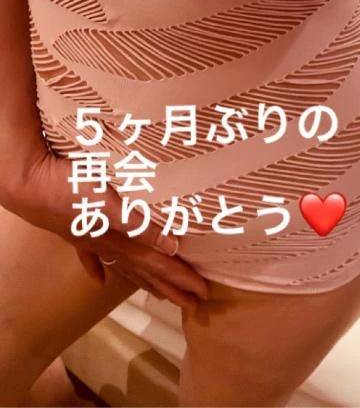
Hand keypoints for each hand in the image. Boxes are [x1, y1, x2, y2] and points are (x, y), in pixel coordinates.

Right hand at [1, 149, 210, 308]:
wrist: (28, 184)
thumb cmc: (71, 187)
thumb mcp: (108, 202)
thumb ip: (138, 224)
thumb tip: (171, 245)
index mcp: (117, 238)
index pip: (156, 263)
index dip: (180, 277)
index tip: (202, 292)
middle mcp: (105, 244)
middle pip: (144, 270)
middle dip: (170, 287)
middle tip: (194, 304)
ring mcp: (88, 239)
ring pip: (123, 265)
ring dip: (143, 280)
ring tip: (159, 296)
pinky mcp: (75, 230)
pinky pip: (91, 254)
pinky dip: (97, 268)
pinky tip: (101, 281)